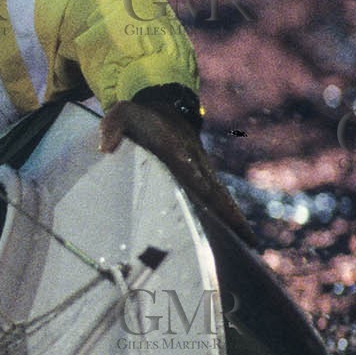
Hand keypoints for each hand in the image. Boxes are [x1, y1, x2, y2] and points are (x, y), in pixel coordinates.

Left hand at [99, 100, 257, 246]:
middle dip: (226, 213)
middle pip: (213, 190)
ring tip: (251, 245)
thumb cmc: (139, 117)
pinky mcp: (205, 179)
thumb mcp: (122, 115)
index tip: (208, 198)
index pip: (187, 168)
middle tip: (242, 236)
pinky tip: (243, 238)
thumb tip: (104, 148)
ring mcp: (202, 171)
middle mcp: (195, 162)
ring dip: (235, 220)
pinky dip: (232, 217)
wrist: (164, 109)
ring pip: (221, 198)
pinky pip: (220, 200)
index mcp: (175, 149)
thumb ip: (112, 127)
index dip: (196, 182)